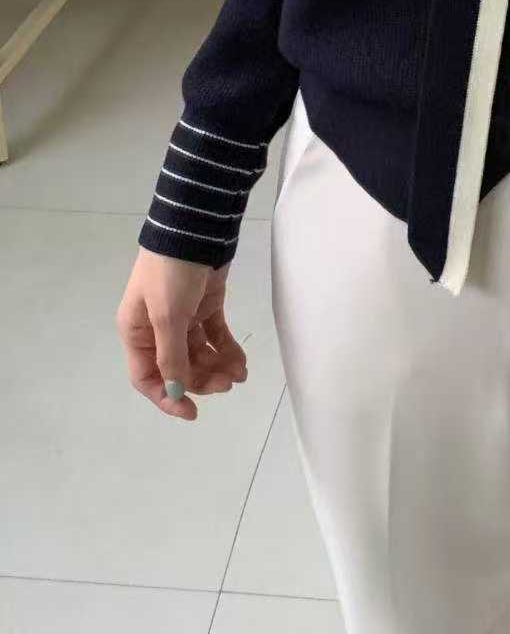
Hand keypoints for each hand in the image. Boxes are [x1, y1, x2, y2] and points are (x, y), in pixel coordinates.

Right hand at [116, 248, 247, 420]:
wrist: (195, 228)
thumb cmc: (171, 272)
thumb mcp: (167, 316)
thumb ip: (172, 356)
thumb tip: (176, 390)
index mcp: (137, 332)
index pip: (147, 376)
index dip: (167, 397)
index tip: (192, 411)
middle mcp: (157, 328)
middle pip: (178, 367)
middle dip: (202, 379)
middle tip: (226, 384)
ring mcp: (183, 316)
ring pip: (199, 353)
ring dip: (217, 366)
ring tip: (239, 373)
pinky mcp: (206, 304)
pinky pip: (214, 335)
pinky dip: (227, 349)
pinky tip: (241, 362)